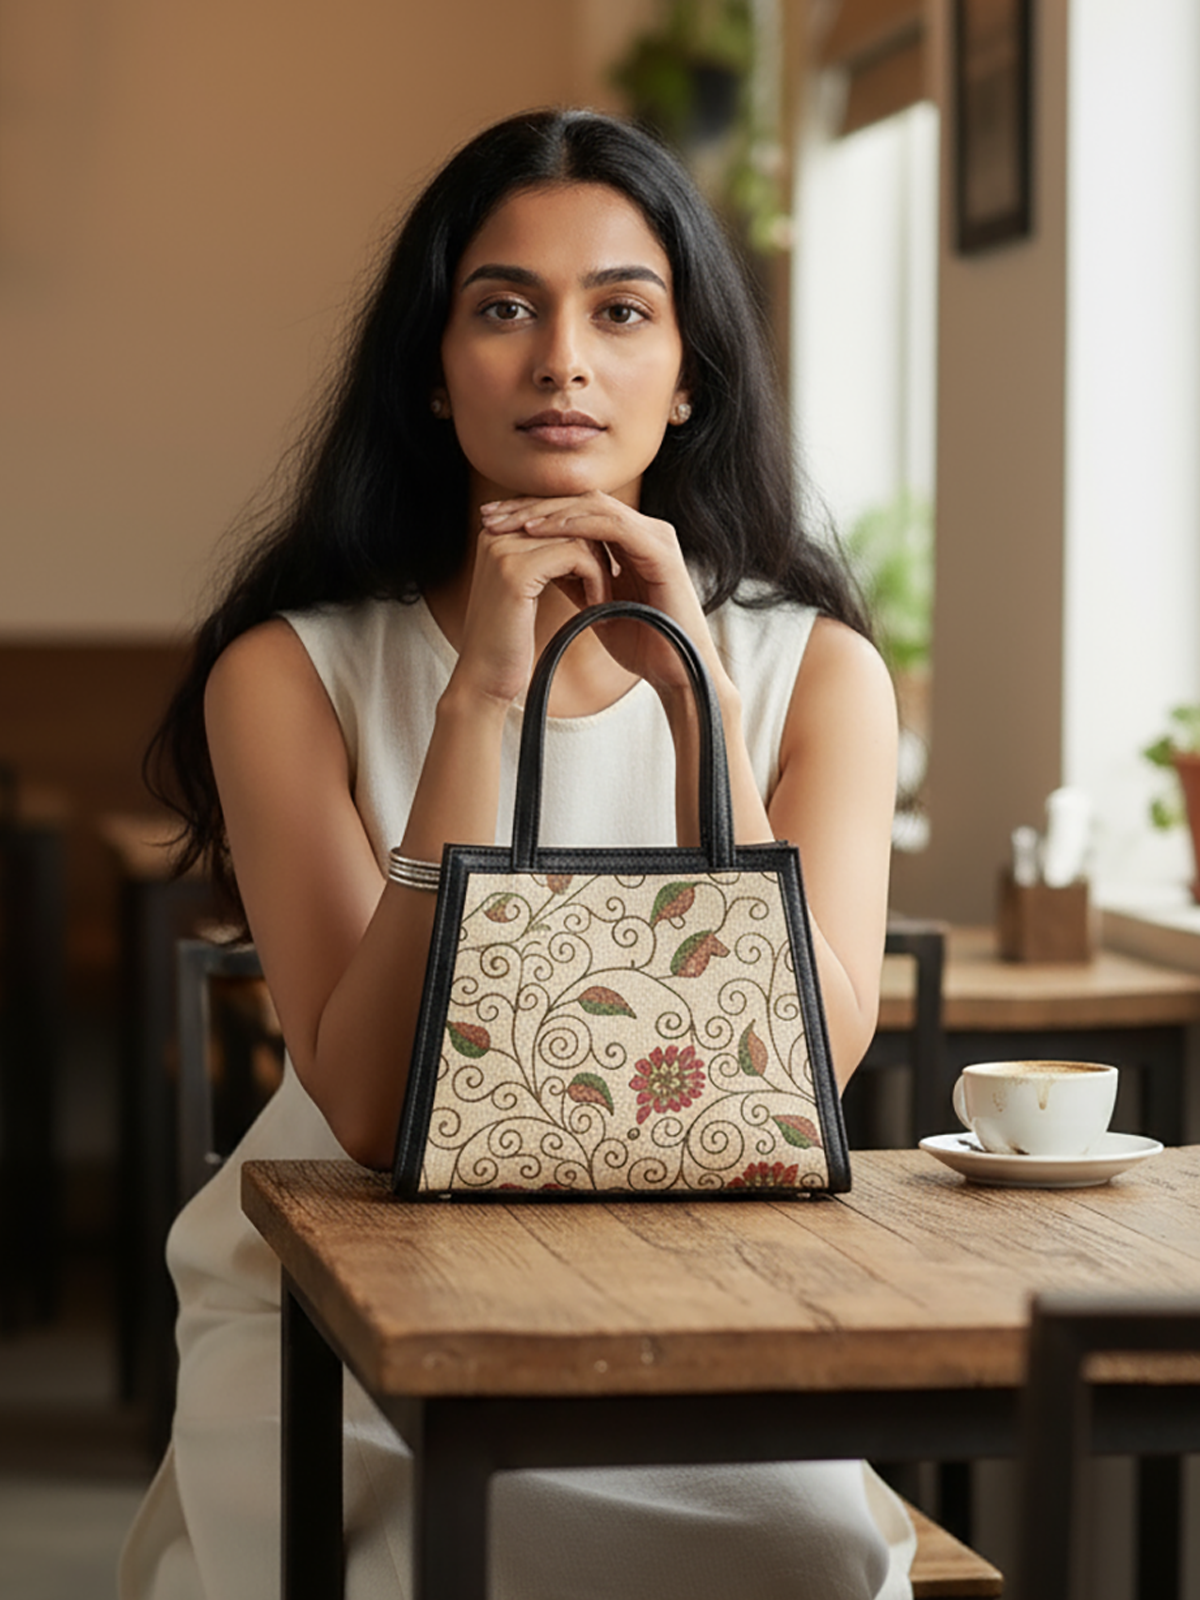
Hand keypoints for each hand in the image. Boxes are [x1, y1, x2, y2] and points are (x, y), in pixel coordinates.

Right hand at [450, 517, 611, 707]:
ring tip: (601, 601)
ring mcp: (503, 549)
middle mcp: (495, 533)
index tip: (601, 573)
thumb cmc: (507, 642)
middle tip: (607, 588)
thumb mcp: (526, 591)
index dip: (586, 541)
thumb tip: (585, 538)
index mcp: (495, 533)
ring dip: (600, 569)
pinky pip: (577, 557)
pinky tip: (596, 608)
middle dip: (597, 552)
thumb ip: (545, 558)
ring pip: (578, 536)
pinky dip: (596, 581)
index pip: (556, 514)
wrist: (482, 680)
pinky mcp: (517, 570)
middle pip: (568, 520)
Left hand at [479, 492, 728, 700]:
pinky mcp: (660, 550)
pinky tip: (541, 530)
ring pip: (592, 507)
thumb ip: (574, 578)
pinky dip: (573, 524)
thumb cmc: (643, 645)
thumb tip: (537, 561)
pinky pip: (611, 525)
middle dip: (531, 507)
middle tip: (490, 515)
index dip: (531, 515)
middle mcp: (645, 530)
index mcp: (631, 540)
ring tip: (509, 521)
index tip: (491, 524)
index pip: (575, 512)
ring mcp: (656, 536)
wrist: (679, 672)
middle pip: (580, 501)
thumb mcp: (595, 605)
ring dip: (545, 512)